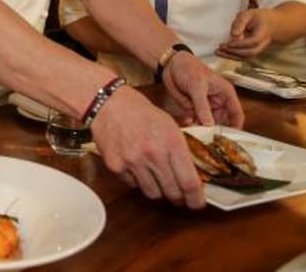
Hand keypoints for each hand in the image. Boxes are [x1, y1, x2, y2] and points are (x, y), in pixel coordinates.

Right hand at [91, 86, 204, 208]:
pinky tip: (136, 167)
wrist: (108, 103)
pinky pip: (133, 185)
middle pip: (173, 192)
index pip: (189, 182)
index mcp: (171, 141)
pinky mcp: (116, 166)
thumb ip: (181, 150)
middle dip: (178, 196)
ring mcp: (133, 161)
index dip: (196, 198)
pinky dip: (137, 181)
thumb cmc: (139, 111)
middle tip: (178, 193)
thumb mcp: (169, 124)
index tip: (197, 202)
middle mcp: (153, 153)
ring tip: (155, 178)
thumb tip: (192, 174)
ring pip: (153, 193)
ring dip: (158, 189)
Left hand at [162, 52, 243, 128]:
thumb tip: (209, 125)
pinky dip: (191, 123)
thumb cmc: (188, 68)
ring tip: (193, 126)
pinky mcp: (193, 108)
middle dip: (214, 130)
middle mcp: (217, 102)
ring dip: (201, 127)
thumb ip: (202, 106)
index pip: (236, 114)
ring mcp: (205, 106)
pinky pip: (195, 120)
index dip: (235, 127)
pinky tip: (186, 120)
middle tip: (205, 135)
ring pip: (207, 123)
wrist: (170, 64)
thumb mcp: (197, 86)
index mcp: (225, 94)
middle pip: (221, 123)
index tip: (228, 139)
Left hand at [215, 9, 272, 59]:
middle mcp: (262, 44)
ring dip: (231, 56)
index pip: (253, 42)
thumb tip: (233, 34)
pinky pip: (243, 57)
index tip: (228, 43)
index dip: (240, 44)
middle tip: (220, 47)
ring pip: (246, 57)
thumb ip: (241, 22)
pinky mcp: (253, 52)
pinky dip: (231, 57)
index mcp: (263, 33)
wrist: (272, 25)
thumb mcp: (249, 14)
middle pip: (250, 52)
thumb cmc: (258, 17)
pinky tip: (221, 53)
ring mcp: (258, 50)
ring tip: (217, 52)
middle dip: (234, 52)